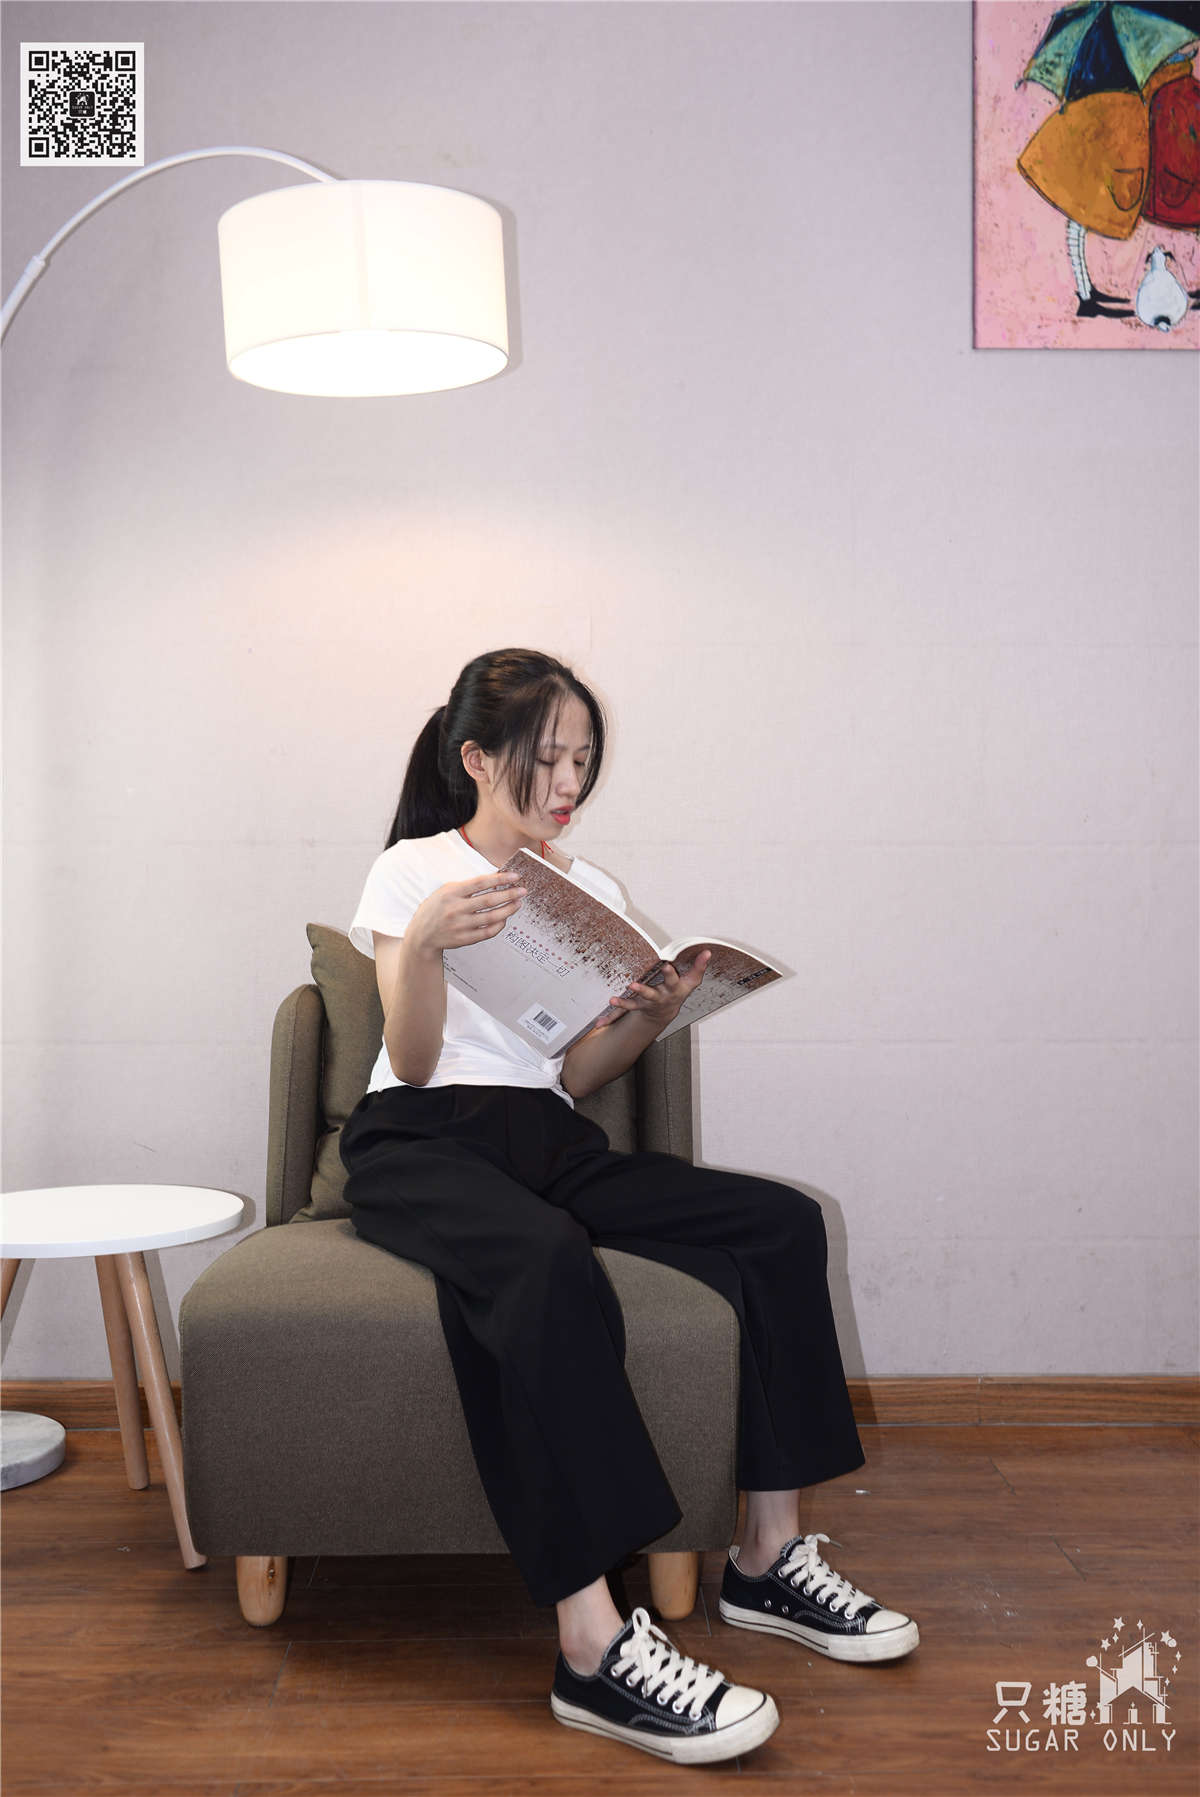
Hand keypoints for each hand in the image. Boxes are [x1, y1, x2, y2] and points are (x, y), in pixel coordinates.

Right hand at [407, 873, 526, 955]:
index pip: (480, 883)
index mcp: (451, 893)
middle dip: (509, 894)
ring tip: (518, 903)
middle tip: (523, 891)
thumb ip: (467, 887)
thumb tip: (494, 879)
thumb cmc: (435, 909)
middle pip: (489, 900)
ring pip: (491, 917)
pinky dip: (499, 925)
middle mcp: (456, 909)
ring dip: (508, 910)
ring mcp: (460, 925)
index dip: (499, 879)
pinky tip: (505, 918)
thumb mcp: (445, 891)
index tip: (514, 876)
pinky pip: (487, 932)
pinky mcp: (464, 939)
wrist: (421, 935)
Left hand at [602, 950, 711, 1028]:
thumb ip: (699, 966)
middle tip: (634, 985)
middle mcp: (659, 998)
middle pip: (652, 995)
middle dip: (644, 991)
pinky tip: (601, 1019)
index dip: (670, 974)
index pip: (673, 981)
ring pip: (635, 1004)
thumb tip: (708, 951)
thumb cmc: (679, 990)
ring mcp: (646, 1004)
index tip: (666, 965)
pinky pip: (624, 1011)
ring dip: (624, 1004)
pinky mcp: (636, 1006)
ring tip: (613, 1000)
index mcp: (672, 989)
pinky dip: (612, 1015)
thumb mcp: (692, 981)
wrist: (666, 1011)